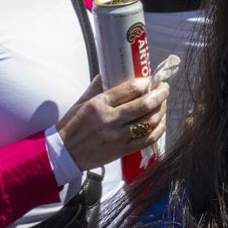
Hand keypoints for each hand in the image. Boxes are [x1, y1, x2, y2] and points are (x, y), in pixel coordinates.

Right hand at [55, 75, 169, 169]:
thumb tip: (109, 72)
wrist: (63, 155)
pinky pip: (148, 139)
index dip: (145, 82)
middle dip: (159, 94)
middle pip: (144, 105)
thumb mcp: (80, 103)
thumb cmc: (71, 127)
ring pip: (149, 121)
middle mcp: (110, 120)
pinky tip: (161, 122)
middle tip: (164, 88)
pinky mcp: (122, 150)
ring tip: (163, 104)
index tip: (150, 80)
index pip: (130, 89)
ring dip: (161, 110)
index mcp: (98, 105)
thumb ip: (97, 87)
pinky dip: (159, 130)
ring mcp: (118, 137)